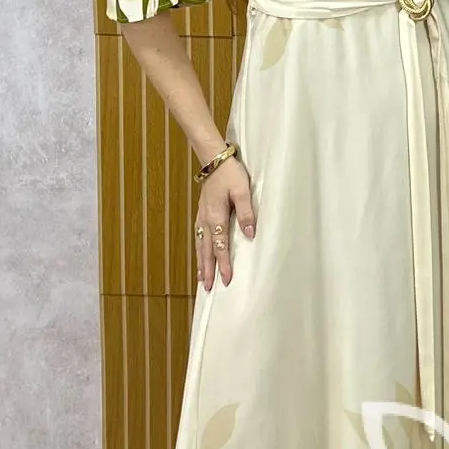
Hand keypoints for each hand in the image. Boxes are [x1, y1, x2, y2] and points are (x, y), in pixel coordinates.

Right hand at [197, 158, 255, 289]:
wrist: (214, 159)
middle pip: (206, 251)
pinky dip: (198, 251)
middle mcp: (206, 220)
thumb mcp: (243, 191)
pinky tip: (200, 256)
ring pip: (200, 246)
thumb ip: (246, 213)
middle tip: (209, 289)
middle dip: (208, 270)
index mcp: (216, 217)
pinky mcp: (201, 213)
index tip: (227, 280)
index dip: (224, 264)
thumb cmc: (230, 174)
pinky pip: (198, 237)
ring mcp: (201, 217)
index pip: (220, 247)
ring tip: (202, 279)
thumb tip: (250, 235)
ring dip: (201, 263)